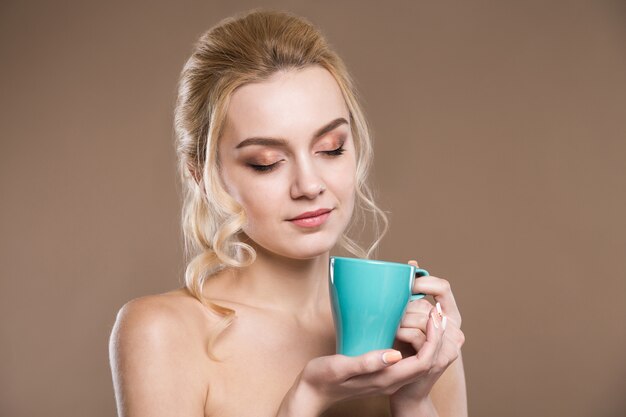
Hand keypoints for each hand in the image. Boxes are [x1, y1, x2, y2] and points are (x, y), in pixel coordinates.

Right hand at [277, 308, 447, 415]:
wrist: (312, 392)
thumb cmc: (322, 378)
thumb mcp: (340, 367)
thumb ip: (366, 362)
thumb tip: (395, 354)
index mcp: (385, 380)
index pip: (423, 362)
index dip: (434, 339)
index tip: (434, 317)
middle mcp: (391, 381)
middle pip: (426, 360)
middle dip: (436, 336)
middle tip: (437, 311)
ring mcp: (387, 378)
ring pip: (419, 360)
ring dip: (428, 338)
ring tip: (428, 315)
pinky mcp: (381, 372)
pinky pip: (408, 359)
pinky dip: (416, 342)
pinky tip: (409, 327)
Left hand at [390, 260, 464, 410]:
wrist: (400, 385)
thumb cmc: (400, 348)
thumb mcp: (408, 318)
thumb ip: (414, 295)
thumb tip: (412, 263)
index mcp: (450, 316)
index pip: (443, 287)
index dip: (424, 282)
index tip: (405, 283)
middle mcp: (455, 331)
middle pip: (427, 305)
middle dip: (405, 307)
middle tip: (390, 313)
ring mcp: (449, 347)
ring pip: (422, 319)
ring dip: (401, 320)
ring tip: (390, 325)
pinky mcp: (437, 359)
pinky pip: (418, 335)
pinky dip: (401, 332)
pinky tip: (393, 334)